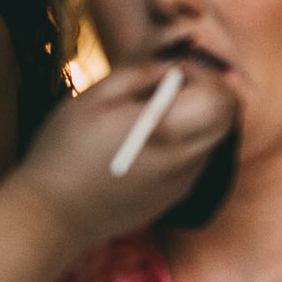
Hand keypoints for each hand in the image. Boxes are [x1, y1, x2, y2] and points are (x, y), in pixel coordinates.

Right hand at [10, 61, 238, 248]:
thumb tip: (171, 66)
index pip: (221, 97)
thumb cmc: (65, 151)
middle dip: (207, 92)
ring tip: (152, 113)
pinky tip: (147, 141)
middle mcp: (185, 159)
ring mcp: (184, 182)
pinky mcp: (175, 196)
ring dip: (196, 117)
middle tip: (170, 85)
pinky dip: (184, 141)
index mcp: (166, 131)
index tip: (175, 69)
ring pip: (213, 138)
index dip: (203, 74)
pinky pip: (196, 159)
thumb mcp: (93, 99)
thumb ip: (138, 74)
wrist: (54, 215)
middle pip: (227, 117)